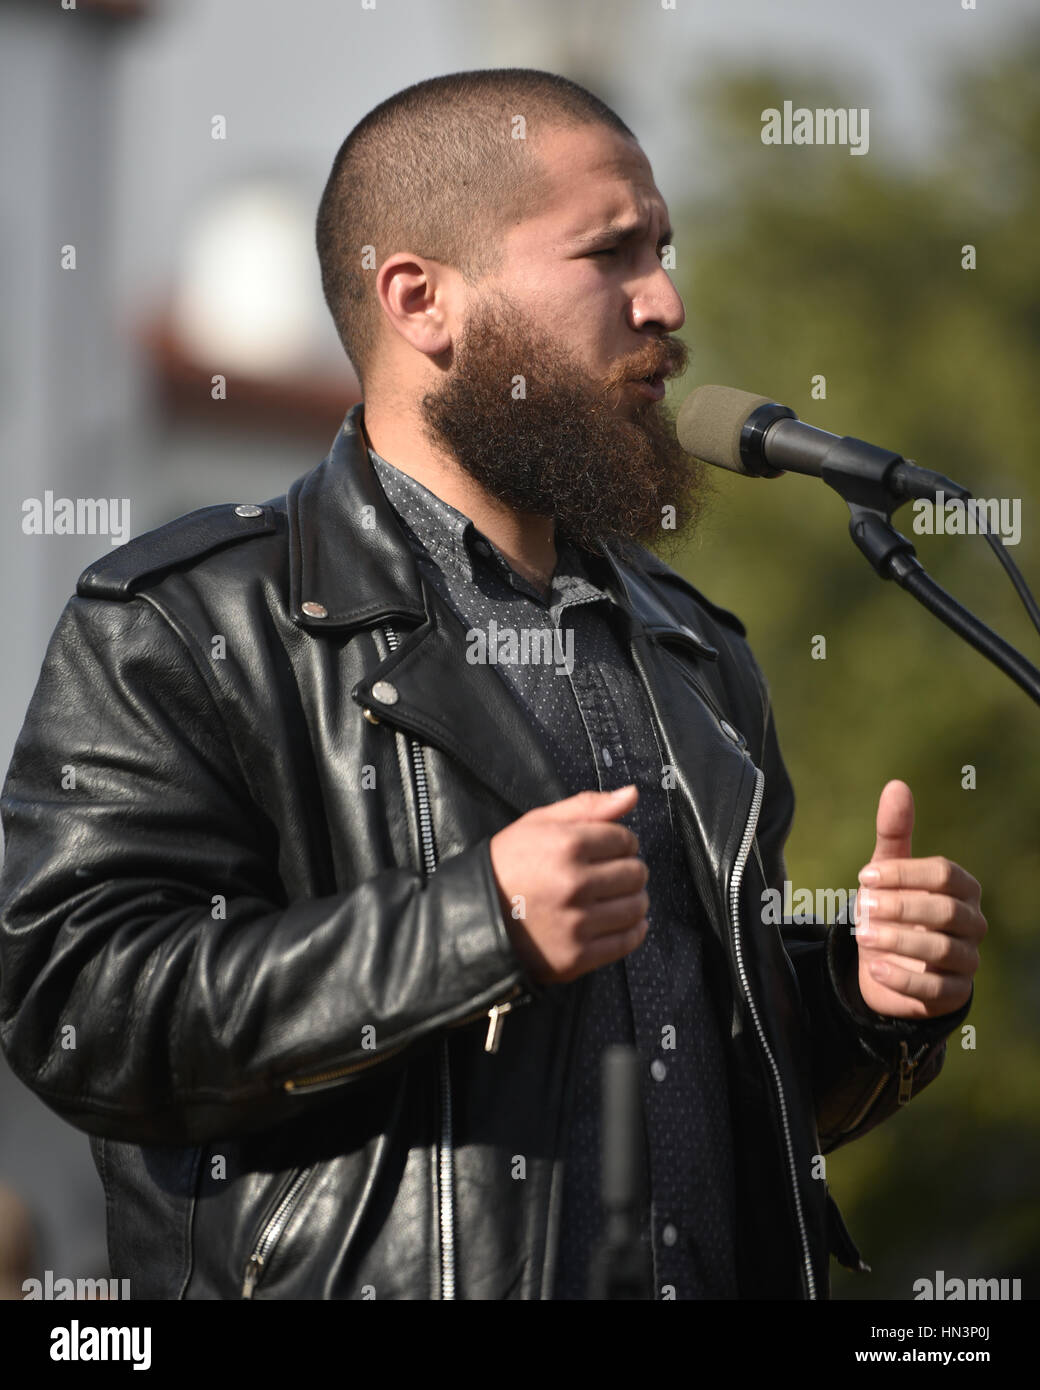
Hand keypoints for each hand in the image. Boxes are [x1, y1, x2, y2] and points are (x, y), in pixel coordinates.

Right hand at [489, 784, 649, 985]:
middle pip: (636, 873)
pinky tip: (619, 921)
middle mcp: (575, 884)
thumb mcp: (538, 823)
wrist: (472, 917)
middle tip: (609, 875)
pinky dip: (633, 931)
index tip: (608, 850)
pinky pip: (627, 941)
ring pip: (636, 907)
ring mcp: (576, 923)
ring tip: (612, 898)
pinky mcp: (576, 956)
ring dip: (633, 900)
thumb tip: (633, 793)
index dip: (621, 842)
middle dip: (628, 870)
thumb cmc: (508, 864)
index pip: (626, 840)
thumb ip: (588, 806)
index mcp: (567, 845)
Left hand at [853, 780, 985, 1018]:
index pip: (944, 874)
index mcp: (962, 887)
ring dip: (899, 940)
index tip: (864, 877)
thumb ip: (893, 831)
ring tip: (863, 935)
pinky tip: (875, 968)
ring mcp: (966, 959)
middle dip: (900, 907)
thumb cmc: (893, 907)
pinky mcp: (953, 993)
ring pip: (942, 949)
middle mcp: (972, 922)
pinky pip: (935, 988)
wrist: (888, 963)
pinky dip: (904, 978)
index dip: (904, 874)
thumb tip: (896, 784)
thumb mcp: (888, 871)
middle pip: (945, 910)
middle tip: (860, 906)